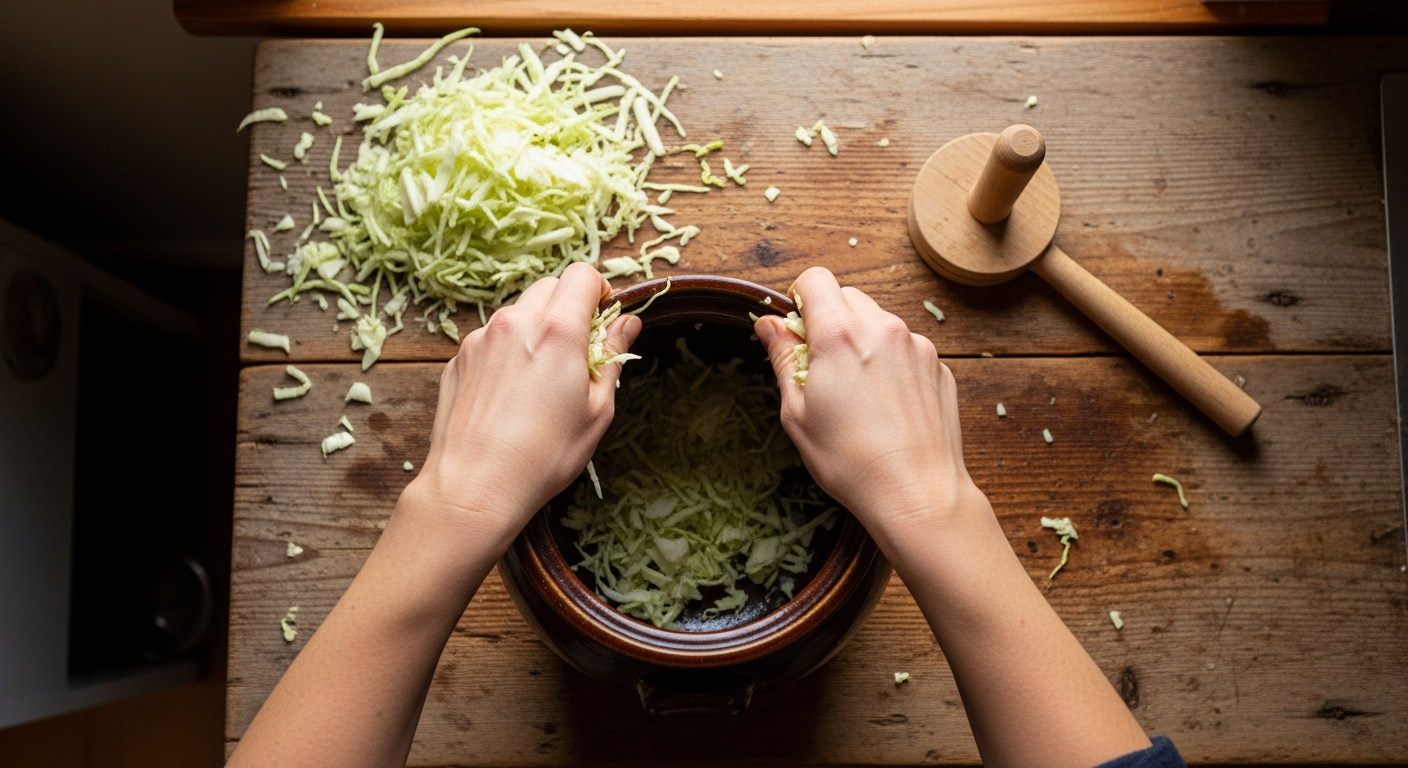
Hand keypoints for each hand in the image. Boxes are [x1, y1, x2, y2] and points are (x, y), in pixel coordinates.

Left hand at [406, 262, 640, 548]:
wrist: (475, 487)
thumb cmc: (544, 456)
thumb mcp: (597, 410)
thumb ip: (613, 357)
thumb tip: (627, 324)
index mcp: (557, 330)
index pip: (581, 275)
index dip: (598, 291)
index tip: (602, 319)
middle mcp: (514, 322)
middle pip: (549, 286)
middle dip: (568, 307)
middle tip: (577, 351)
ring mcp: (480, 339)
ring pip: (517, 311)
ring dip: (535, 328)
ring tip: (541, 379)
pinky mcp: (458, 359)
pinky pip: (490, 338)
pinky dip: (507, 351)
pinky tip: (510, 395)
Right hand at [754, 267, 984, 538]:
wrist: (917, 493)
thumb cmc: (850, 461)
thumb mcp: (797, 413)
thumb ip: (783, 359)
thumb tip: (768, 325)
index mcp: (839, 335)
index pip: (815, 279)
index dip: (800, 297)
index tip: (797, 329)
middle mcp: (882, 328)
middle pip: (848, 296)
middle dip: (830, 319)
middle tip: (822, 367)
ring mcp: (917, 346)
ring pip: (880, 321)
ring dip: (862, 341)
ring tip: (857, 393)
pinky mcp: (939, 366)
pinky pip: (906, 348)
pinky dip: (891, 363)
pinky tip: (886, 406)